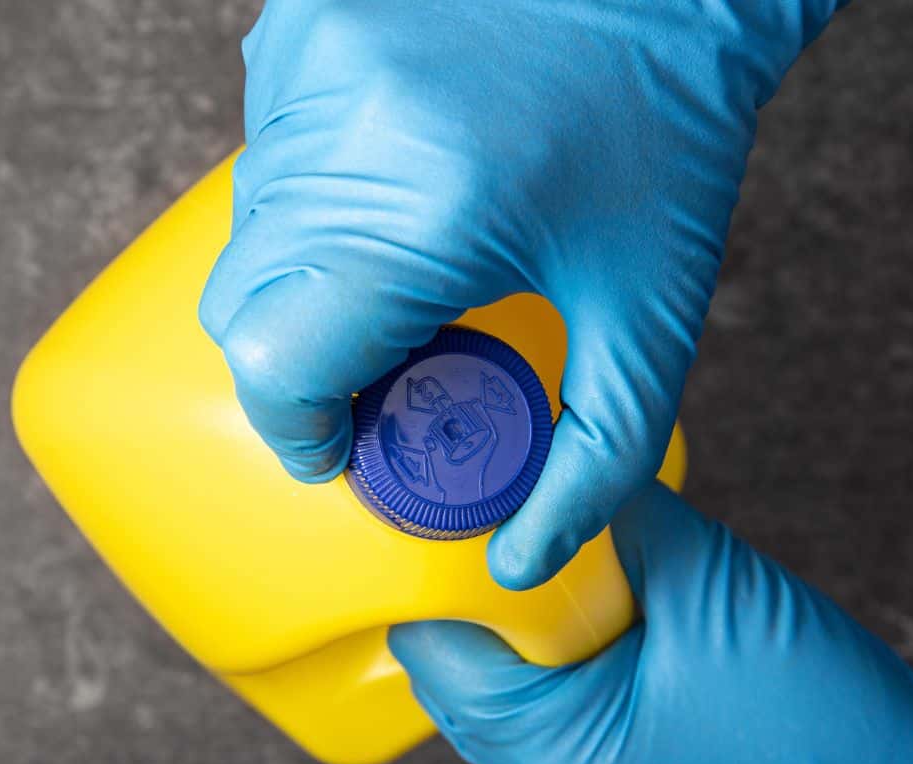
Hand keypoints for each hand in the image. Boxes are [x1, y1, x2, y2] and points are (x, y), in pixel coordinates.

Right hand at [199, 0, 842, 587]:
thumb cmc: (669, 138)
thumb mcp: (651, 317)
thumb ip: (595, 460)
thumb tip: (523, 560)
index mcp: (422, 218)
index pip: (275, 369)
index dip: (301, 432)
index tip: (348, 445)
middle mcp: (341, 136)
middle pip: (243, 308)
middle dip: (303, 362)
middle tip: (393, 360)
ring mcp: (308, 68)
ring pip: (249, 230)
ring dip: (308, 273)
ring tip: (413, 257)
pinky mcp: (300, 27)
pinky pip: (264, 151)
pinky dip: (312, 194)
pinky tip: (397, 177)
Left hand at [389, 483, 912, 763]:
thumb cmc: (821, 712)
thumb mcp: (709, 582)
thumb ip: (617, 514)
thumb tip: (555, 452)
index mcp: (555, 753)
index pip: (438, 649)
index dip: (435, 569)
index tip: (442, 499)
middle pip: (458, 667)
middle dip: (474, 587)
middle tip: (489, 507)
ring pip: (500, 682)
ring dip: (516, 615)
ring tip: (542, 543)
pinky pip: (545, 700)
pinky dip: (550, 646)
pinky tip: (584, 592)